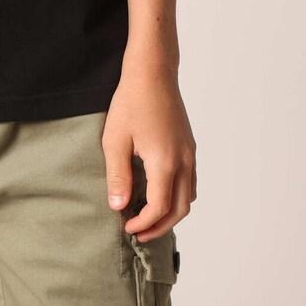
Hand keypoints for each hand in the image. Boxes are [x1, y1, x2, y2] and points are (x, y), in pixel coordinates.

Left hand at [101, 58, 196, 242]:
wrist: (153, 72)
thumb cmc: (131, 101)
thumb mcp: (115, 139)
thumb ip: (118, 176)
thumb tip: (119, 207)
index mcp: (165, 162)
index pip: (159, 208)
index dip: (143, 223)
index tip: (126, 226)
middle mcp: (184, 161)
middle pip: (180, 210)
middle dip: (160, 226)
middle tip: (138, 232)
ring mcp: (190, 153)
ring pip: (188, 197)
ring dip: (171, 213)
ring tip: (148, 216)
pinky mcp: (189, 146)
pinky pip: (190, 182)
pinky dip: (177, 196)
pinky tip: (158, 192)